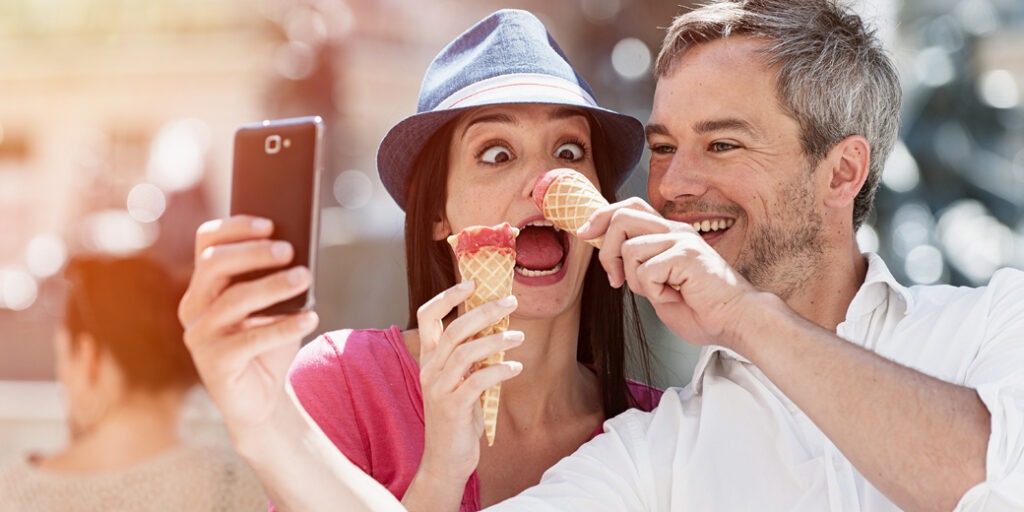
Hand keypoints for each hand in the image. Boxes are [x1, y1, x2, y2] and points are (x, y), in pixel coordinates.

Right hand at [178, 215, 318, 434]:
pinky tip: (310, 318)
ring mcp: (199, 336)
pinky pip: (250, 340)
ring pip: (233, 300)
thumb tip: (298, 250)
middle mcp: (194, 307)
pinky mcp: (214, 364)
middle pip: (215, 265)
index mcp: (204, 286)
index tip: (270, 223)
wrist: (262, 399)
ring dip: (273, 286)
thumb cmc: (269, 344)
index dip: (235, 228)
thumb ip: (275, 279)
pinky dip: (284, 327)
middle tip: (290, 250)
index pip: (207, 243)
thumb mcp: (274, 306)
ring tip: (305, 278)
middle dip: (253, 252)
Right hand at [409, 281, 523, 493]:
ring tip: (519, 336)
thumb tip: (497, 329)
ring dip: (496, 340)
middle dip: (483, 311)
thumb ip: (470, 358)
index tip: (472, 282)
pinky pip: (477, 381)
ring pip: (465, 353)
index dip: (448, 296)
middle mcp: (429, 370)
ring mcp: (438, 388)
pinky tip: (516, 366)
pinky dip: (499, 371)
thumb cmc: (458, 418)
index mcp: (429, 359)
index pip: (427, 316)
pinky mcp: (452, 408)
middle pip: (453, 329)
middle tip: (511, 301)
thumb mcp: (461, 382)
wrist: (445, 460)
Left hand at [579, 200, 754, 347]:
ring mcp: (682, 241)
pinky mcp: (687, 256)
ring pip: (630, 248)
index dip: (601, 216)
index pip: (629, 207)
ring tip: (661, 293)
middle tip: (614, 280)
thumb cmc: (700, 308)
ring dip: (636, 280)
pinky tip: (675, 297)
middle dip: (607, 251)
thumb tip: (608, 254)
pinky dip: (654, 293)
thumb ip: (637, 266)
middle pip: (622, 216)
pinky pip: (646, 271)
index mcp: (669, 233)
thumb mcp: (658, 283)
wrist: (735, 321)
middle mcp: (676, 230)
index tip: (585, 233)